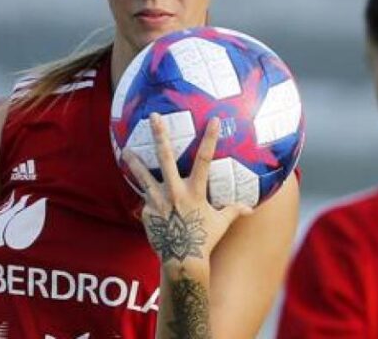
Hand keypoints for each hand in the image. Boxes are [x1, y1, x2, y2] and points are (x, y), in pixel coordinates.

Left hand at [123, 113, 253, 266]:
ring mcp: (158, 201)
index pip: (205, 159)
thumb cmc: (204, 240)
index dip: (211, 139)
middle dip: (160, 136)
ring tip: (126, 150)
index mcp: (195, 191)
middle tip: (154, 117)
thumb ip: (233, 211)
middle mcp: (175, 192)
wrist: (181, 260)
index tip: (214, 120)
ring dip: (135, 162)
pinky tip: (148, 199)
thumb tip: (250, 209)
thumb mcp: (221, 223)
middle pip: (165, 158)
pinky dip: (148, 198)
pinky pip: (147, 200)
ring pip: (143, 176)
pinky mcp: (147, 212)